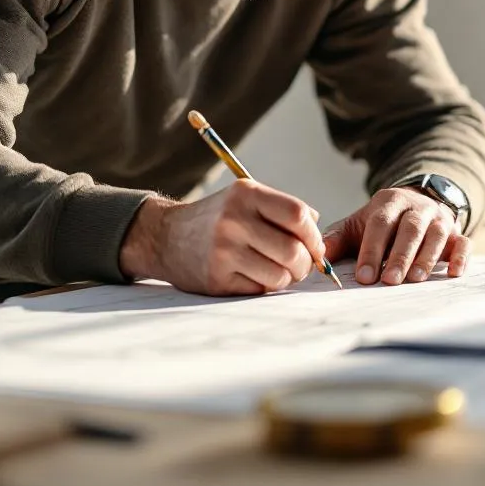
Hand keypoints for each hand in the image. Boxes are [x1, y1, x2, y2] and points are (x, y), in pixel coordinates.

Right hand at [119, 180, 325, 296]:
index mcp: (246, 194)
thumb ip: (283, 208)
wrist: (166, 236)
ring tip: (277, 271)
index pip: (297, 215)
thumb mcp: (245, 198)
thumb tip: (319, 229)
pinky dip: (264, 287)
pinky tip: (253, 276)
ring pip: (279, 276)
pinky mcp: (216, 279)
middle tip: (301, 266)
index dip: (314, 236)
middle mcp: (234, 220)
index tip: (315, 247)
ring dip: (286, 279)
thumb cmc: (217, 217)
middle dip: (305, 264)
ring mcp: (224, 251)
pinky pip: (259, 291)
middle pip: (293, 251)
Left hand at [322, 187, 469, 284]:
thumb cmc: (382, 222)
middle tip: (389, 282)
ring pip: (435, 236)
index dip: (372, 250)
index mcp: (389, 202)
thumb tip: (315, 258)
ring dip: (426, 258)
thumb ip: (337, 239)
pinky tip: (454, 273)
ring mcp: (439, 220)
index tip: (364, 277)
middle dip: (399, 256)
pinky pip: (464, 243)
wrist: (417, 203)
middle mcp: (416, 208)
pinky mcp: (456, 233)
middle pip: (409, 229)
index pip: (380, 224)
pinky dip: (461, 257)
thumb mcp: (358, 224)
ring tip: (415, 280)